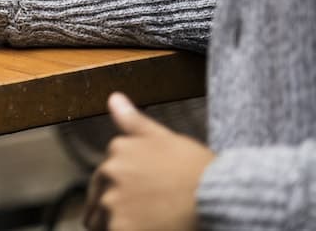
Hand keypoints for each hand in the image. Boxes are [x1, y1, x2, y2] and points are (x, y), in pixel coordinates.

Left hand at [83, 93, 213, 230]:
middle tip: (143, 213)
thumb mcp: (164, 137)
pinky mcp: (120, 228)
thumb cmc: (196, 169)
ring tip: (145, 221)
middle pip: (99, 198)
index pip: (105, 175)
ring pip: (101, 220)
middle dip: (112, 207)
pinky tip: (146, 229)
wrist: (217, 196)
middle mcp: (110, 174)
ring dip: (114, 223)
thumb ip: (133, 121)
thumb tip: (113, 98)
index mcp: (118, 150)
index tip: (138, 195)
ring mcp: (113, 202)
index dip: (122, 188)